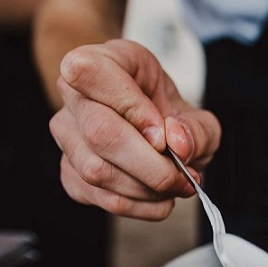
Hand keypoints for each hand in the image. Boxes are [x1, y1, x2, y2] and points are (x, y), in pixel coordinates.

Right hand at [49, 39, 220, 219]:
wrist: (160, 137)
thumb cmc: (172, 119)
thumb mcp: (199, 119)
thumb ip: (197, 130)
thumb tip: (177, 143)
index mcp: (108, 61)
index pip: (90, 71)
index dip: (131, 108)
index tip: (163, 134)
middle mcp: (76, 95)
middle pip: (99, 132)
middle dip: (151, 165)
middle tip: (182, 175)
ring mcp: (67, 135)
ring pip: (96, 170)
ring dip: (147, 188)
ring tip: (175, 185)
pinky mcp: (70, 172)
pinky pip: (100, 197)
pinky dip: (138, 206)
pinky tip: (158, 197)